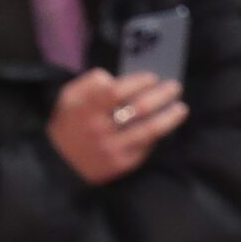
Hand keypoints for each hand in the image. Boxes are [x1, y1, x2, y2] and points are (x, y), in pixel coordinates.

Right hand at [47, 69, 187, 184]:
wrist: (59, 164)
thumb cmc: (70, 123)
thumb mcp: (69, 98)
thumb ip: (90, 83)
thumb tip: (114, 78)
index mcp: (85, 109)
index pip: (116, 92)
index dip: (138, 82)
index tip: (152, 77)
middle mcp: (100, 130)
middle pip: (138, 109)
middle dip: (161, 95)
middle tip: (174, 87)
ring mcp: (113, 148)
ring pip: (149, 131)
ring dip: (170, 117)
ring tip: (181, 108)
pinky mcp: (123, 163)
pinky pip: (147, 146)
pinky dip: (158, 133)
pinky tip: (165, 124)